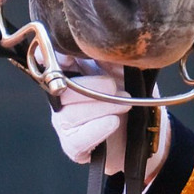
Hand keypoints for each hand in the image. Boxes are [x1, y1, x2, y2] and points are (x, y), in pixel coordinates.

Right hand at [46, 56, 170, 182]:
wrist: (144, 134)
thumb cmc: (129, 97)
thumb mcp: (124, 72)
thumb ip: (110, 59)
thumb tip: (99, 47)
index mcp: (71, 74)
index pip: (49, 61)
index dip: (51, 56)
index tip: (68, 55)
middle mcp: (61, 98)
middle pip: (62, 89)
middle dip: (93, 87)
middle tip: (117, 87)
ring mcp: (64, 123)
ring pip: (71, 113)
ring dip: (102, 107)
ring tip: (125, 105)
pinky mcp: (73, 146)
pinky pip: (78, 138)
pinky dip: (98, 128)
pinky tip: (113, 122)